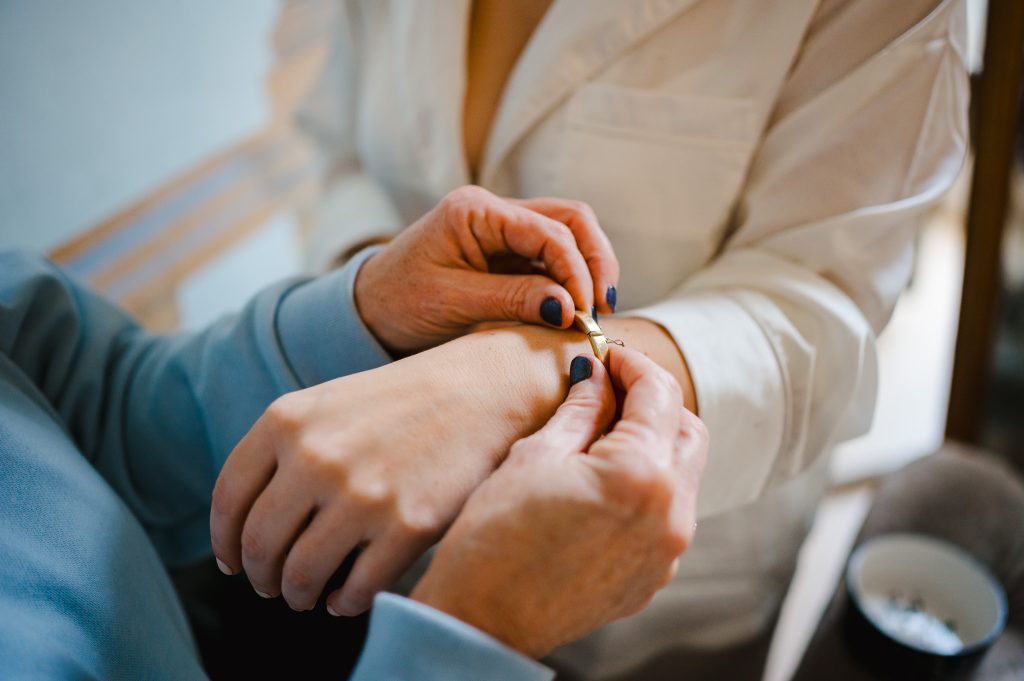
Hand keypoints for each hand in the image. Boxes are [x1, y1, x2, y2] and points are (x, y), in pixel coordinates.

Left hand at [209, 324, 592, 614]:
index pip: (230, 500)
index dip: (225, 542)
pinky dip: (344, 603)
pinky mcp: (409, 525)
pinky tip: (347, 597)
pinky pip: (357, 589)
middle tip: (271, 586)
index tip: (232, 563)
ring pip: (301, 576)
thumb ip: (281, 452)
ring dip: (298, 595)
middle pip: (260, 545)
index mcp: (287, 421)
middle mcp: (317, 457)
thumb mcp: (328, 404)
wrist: (483, 388)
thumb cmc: (401, 401)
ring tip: (307, 595)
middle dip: (261, 576)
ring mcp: (363, 494)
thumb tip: (246, 531)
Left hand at [355, 185, 618, 353]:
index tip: (585, 314)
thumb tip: (570, 308)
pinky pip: (553, 255)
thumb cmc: (399, 303)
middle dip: (594, 262)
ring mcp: (503, 228)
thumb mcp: (453, 303)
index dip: (576, 271)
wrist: (367, 309)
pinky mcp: (507, 250)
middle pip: (571, 219)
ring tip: (593, 312)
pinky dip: (571, 279)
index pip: (549, 230)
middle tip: (601, 310)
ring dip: (588, 269)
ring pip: (569, 233)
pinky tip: (575, 308)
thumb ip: (513, 300)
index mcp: (474, 210)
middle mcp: (494, 210)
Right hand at [411, 348, 707, 657]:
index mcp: (641, 475)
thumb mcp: (534, 457)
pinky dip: (646, 487)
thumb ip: (580, 411)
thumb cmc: (493, 538)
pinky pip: (666, 515)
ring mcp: (666, 552)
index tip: (608, 357)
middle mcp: (670, 515)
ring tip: (600, 438)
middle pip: (688, 431)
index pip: (661, 394)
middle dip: (654, 403)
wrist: (482, 622)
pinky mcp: (654, 576)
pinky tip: (601, 484)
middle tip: (610, 392)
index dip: (634, 365)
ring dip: (653, 445)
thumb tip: (596, 376)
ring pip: (683, 474)